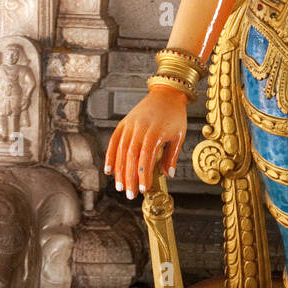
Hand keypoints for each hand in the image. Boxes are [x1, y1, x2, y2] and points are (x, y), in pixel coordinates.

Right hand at [103, 84, 187, 199]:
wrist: (166, 93)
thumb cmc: (174, 115)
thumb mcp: (179, 135)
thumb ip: (171, 156)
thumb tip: (168, 175)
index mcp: (156, 131)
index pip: (146, 157)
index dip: (143, 174)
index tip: (143, 189)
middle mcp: (140, 128)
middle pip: (131, 156)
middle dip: (130, 177)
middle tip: (130, 194)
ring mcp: (130, 125)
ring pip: (120, 151)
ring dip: (119, 171)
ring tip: (120, 187)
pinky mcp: (123, 123)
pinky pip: (114, 141)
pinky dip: (110, 156)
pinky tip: (108, 170)